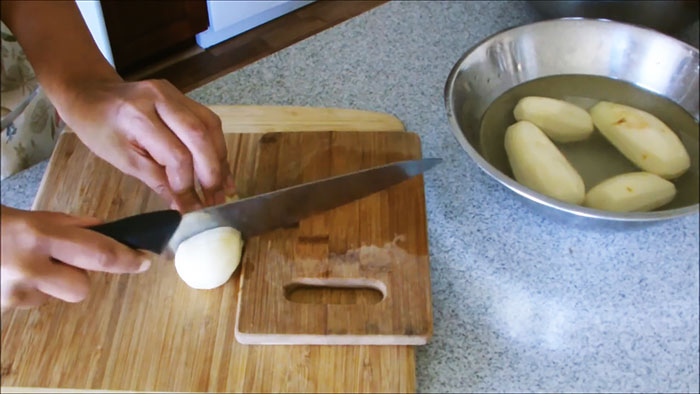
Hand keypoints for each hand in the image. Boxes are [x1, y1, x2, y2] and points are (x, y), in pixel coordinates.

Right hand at [1, 206, 150, 309]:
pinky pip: (33, 302)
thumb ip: (69, 224)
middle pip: (82, 286)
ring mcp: (14, 290)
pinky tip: (9, 273)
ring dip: (51, 284)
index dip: (127, 259)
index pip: (99, 252)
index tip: (144, 262)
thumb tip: (105, 228)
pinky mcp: (3, 306)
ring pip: (56, 296)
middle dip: (79, 275)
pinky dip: (29, 291)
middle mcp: (29, 265)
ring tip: (24, 263)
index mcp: (39, 234)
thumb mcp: (29, 215)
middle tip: (59, 259)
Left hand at [57, 78, 233, 211]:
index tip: (192, 208)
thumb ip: (157, 180)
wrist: (92, 94)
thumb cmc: (99, 128)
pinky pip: (209, 121)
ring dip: (220, 159)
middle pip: (200, 137)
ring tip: (224, 186)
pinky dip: (216, 146)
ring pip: (210, 127)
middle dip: (212, 173)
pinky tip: (221, 167)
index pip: (176, 155)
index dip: (187, 184)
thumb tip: (184, 206)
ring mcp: (175, 93)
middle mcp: (160, 99)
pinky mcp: (184, 96)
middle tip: (216, 199)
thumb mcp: (122, 159)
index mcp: (138, 117)